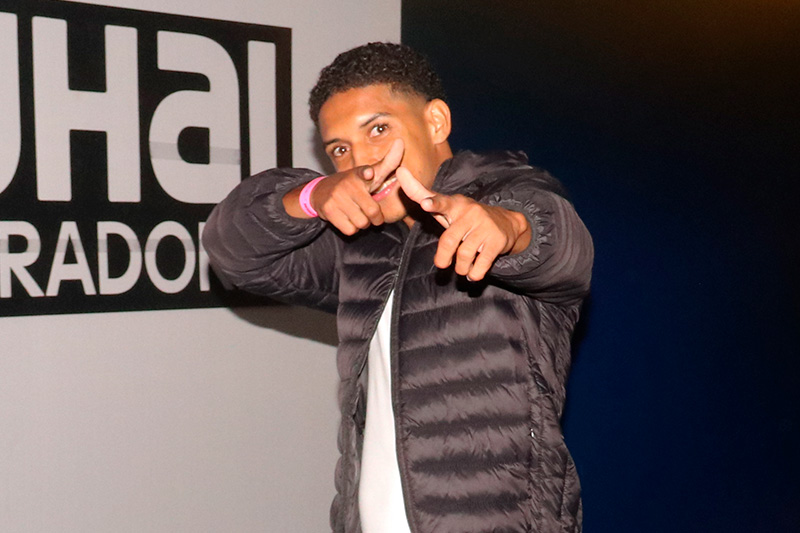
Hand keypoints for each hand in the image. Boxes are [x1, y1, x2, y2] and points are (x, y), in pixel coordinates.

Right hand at [310, 139, 404, 234]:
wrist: (321, 192)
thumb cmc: (353, 184)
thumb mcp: (370, 173)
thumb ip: (388, 162)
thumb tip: (401, 142)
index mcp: (359, 174)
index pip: (363, 172)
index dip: (366, 174)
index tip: (368, 173)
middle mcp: (347, 184)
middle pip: (372, 212)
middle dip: (374, 216)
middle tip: (368, 210)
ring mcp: (336, 198)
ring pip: (361, 223)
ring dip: (362, 223)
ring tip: (356, 213)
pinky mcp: (328, 210)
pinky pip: (350, 230)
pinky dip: (351, 228)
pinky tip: (347, 218)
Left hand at [396, 166, 530, 281]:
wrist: (508, 223)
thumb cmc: (466, 217)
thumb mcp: (446, 206)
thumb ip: (422, 194)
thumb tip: (399, 172)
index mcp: (454, 204)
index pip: (441, 202)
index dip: (432, 203)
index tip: (425, 204)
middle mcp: (470, 213)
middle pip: (448, 241)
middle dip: (443, 258)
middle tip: (442, 264)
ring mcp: (484, 226)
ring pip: (463, 256)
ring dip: (461, 268)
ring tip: (463, 266)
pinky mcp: (496, 241)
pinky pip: (480, 266)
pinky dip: (474, 274)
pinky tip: (474, 272)